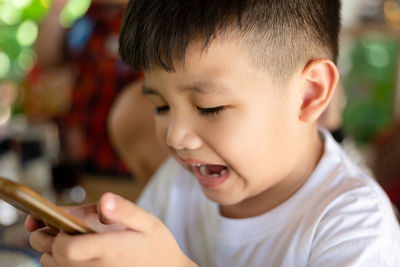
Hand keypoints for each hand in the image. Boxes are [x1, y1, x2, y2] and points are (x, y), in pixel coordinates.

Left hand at [30, 193, 196, 266]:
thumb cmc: (156, 246)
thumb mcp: (147, 222)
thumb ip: (125, 210)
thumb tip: (105, 199)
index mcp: (111, 249)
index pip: (68, 248)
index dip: (56, 235)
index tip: (60, 223)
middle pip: (53, 258)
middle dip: (45, 240)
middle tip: (53, 226)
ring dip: (51, 252)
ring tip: (65, 238)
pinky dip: (60, 263)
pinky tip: (73, 252)